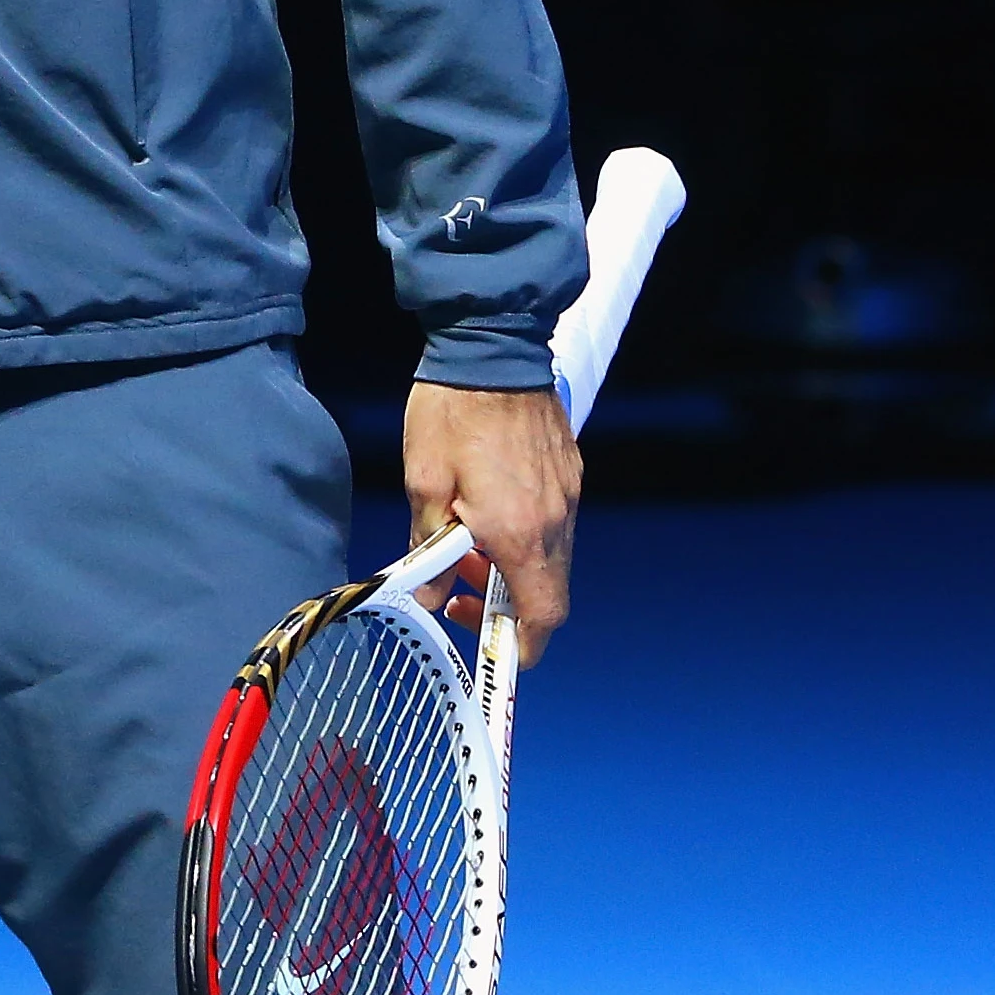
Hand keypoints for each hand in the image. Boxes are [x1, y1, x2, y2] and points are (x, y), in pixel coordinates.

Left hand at [401, 379, 578, 667]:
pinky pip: (555, 527)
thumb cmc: (452, 412)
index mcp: (520, 531)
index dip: (518, 646)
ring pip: (552, 562)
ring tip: (467, 547)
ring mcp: (568, 497)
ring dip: (515, 572)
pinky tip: (488, 515)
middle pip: (549, 595)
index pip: (540, 616)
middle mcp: (555, 522)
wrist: (492, 347)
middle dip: (508, 608)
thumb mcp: (424, 483)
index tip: (487, 646)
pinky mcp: (570, 474)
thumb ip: (431, 548)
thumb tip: (431, 594)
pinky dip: (526, 540)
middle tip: (460, 590)